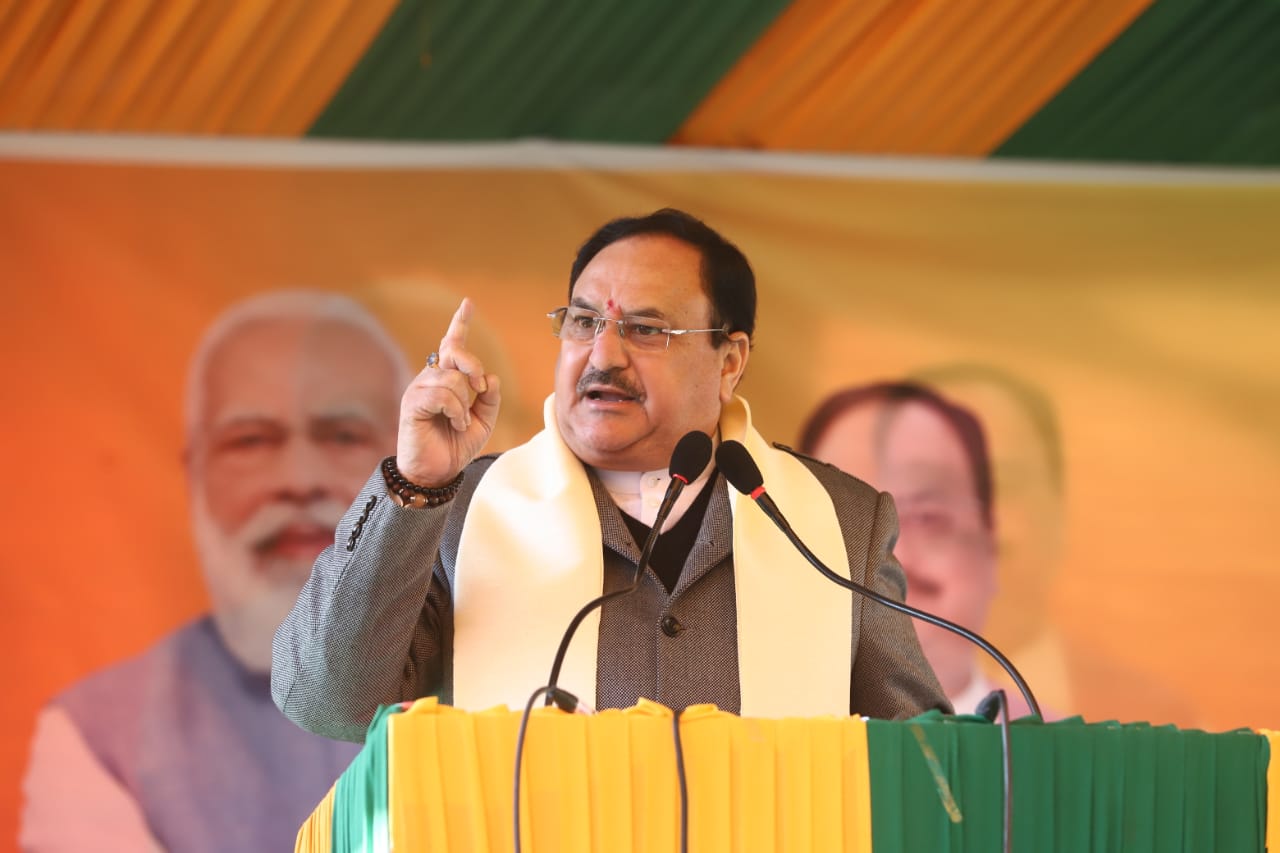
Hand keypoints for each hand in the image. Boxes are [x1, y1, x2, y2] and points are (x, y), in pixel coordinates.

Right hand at [396, 298, 500, 485]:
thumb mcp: (482, 421)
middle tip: (479, 387)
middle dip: (473, 366)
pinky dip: (456, 412)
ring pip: (452, 379)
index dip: (460, 323)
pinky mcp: (412, 403)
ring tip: (460, 423)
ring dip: (465, 404)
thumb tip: (490, 378)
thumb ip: (489, 399)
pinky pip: (442, 395)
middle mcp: (430, 378)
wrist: (436, 473)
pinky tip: (455, 424)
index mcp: (446, 379)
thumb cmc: (455, 446)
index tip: (468, 303)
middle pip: (455, 352)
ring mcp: (419, 389)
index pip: (452, 345)